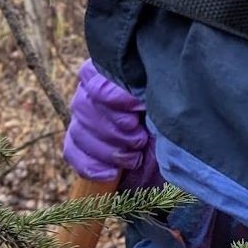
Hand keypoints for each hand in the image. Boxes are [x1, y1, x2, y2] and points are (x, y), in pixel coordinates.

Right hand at [63, 60, 159, 189]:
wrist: (175, 157)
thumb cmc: (172, 128)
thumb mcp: (166, 110)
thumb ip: (149, 97)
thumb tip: (136, 101)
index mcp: (113, 73)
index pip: (93, 74)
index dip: (113, 94)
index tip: (137, 108)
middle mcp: (92, 92)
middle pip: (84, 105)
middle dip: (114, 128)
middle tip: (140, 139)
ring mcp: (83, 118)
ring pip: (78, 131)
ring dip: (108, 150)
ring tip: (134, 158)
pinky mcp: (79, 145)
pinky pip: (72, 152)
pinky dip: (91, 165)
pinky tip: (112, 173)